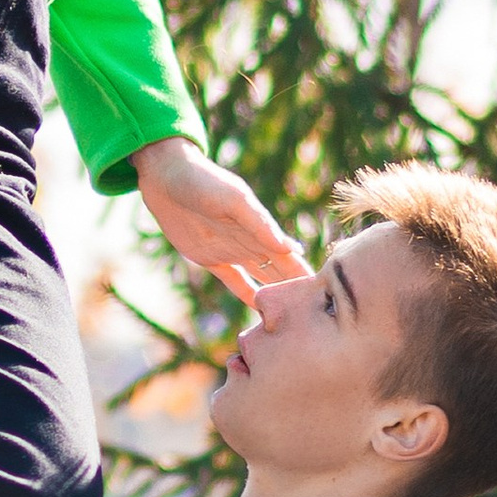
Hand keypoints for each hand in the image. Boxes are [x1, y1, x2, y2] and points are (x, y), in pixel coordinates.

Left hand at [131, 137, 310, 303]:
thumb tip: (291, 249)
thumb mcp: (234, 200)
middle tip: (315, 317)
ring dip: (274, 295)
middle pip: (280, 271)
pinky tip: (258, 308)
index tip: (327, 297)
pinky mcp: (210, 258)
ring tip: (290, 317)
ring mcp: (232, 251)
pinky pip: (233, 280)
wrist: (168, 178)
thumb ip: (261, 224)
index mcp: (262, 229)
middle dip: (295, 291)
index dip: (306, 274)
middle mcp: (252, 242)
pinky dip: (246, 294)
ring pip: (261, 278)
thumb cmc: (205, 182)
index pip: (290, 257)